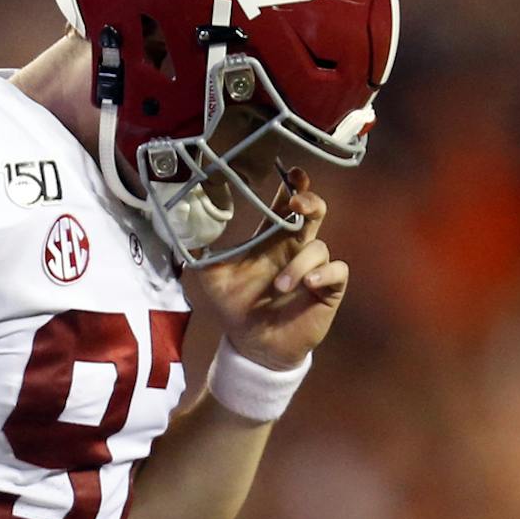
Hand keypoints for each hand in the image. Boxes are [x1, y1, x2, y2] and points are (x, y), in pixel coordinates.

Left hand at [184, 169, 347, 370]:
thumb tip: (181, 230)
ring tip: (280, 286)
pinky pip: (338, 271)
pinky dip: (324, 273)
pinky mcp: (327, 290)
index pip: (285, 206)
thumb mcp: (211, 278)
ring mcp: (314, 268)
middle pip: (314, 213)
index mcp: (272, 240)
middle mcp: (295, 249)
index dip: (293, 186)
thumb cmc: (236, 307)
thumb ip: (200, 253)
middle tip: (299, 203)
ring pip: (320, 247)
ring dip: (300, 264)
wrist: (253, 345)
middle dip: (311, 202)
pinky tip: (308, 284)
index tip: (293, 173)